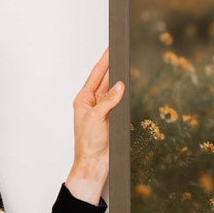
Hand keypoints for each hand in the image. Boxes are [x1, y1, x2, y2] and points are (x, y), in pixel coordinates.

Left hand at [66, 49, 123, 204]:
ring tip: (126, 65)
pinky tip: (129, 86)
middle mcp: (93, 103)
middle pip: (105, 79)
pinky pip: (120, 101)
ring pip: (113, 90)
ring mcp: (104, 110)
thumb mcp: (97, 118)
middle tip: (120, 52)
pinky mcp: (113, 118)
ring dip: (119, 79)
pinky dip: (125, 94)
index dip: (104, 61)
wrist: (94, 162)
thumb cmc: (89, 143)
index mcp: (84, 100)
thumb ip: (109, 100)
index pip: (96, 76)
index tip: (110, 49)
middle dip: (112, 66)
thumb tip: (120, 85)